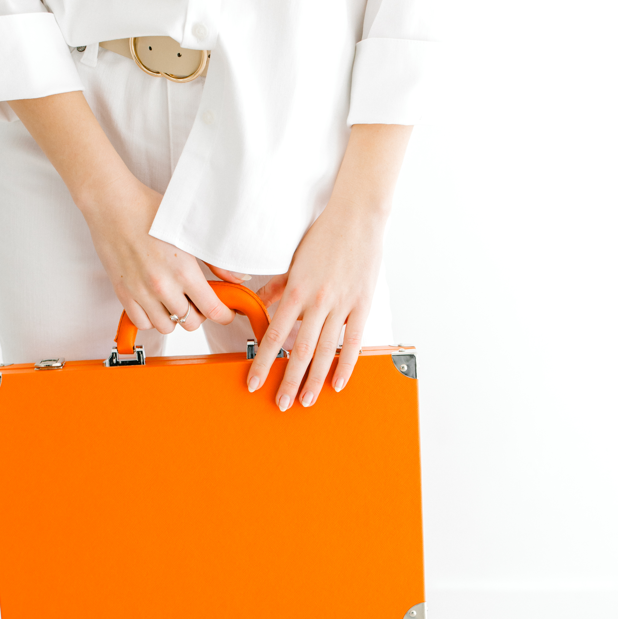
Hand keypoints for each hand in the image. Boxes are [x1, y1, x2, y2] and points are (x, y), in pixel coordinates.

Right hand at [83, 176, 234, 335]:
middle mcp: (162, 286)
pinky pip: (142, 323)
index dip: (224, 315)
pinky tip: (155, 303)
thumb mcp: (189, 230)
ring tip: (174, 301)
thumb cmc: (149, 211)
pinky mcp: (123, 294)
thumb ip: (215, 260)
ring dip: (174, 318)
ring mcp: (141, 292)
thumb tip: (239, 278)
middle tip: (197, 301)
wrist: (112, 204)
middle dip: (199, 315)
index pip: (213, 309)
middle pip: (191, 323)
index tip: (225, 312)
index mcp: (183, 270)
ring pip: (166, 327)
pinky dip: (151, 318)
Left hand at [246, 204, 384, 408]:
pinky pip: (354, 342)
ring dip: (314, 380)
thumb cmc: (323, 234)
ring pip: (325, 351)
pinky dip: (346, 365)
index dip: (263, 362)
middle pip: (299, 351)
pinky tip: (337, 384)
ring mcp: (342, 305)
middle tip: (281, 403)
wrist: (357, 214)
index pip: (275, 336)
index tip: (255, 383)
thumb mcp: (293, 260)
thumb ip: (277, 285)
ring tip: (306, 401)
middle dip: (288, 381)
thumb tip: (261, 302)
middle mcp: (317, 301)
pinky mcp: (363, 304)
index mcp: (296, 290)